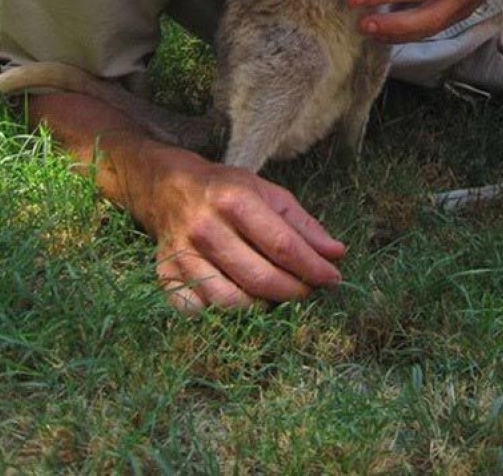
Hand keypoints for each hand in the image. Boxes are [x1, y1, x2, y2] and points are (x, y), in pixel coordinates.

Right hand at [148, 149, 345, 313]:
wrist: (169, 188)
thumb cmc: (227, 190)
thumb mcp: (268, 193)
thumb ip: (303, 224)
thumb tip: (336, 254)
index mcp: (235, 201)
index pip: (283, 246)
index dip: (313, 267)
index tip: (333, 278)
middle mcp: (206, 229)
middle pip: (260, 278)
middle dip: (294, 291)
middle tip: (309, 290)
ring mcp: (182, 256)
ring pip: (231, 302)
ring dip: (262, 306)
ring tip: (276, 295)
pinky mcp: (165, 277)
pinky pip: (198, 312)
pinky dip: (221, 314)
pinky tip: (237, 299)